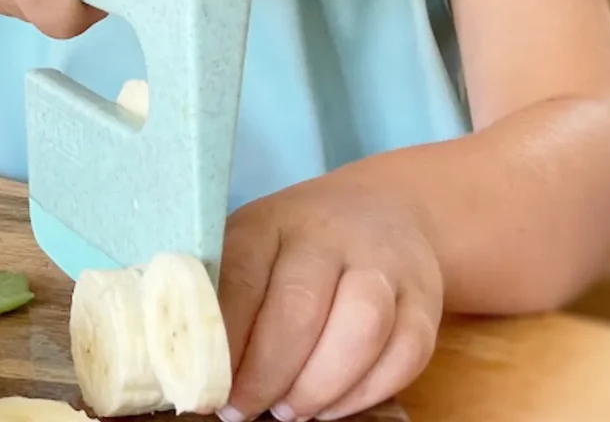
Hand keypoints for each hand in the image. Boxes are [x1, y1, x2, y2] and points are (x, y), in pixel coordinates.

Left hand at [217, 176, 442, 421]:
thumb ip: (224, 290)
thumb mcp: (254, 243)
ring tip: (289, 411)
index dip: (224, 336)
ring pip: (361, 327)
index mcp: (273, 220)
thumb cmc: (298, 243)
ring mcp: (383, 262)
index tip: (209, 382)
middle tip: (244, 408)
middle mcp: (330, 233)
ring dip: (319, 385)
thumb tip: (185, 357)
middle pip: (300, 305)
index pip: (242, 274)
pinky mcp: (424, 296)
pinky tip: (331, 407)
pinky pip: (406, 351)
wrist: (384, 208)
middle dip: (268, 372)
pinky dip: (366, 392)